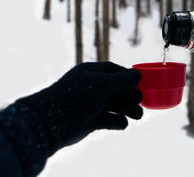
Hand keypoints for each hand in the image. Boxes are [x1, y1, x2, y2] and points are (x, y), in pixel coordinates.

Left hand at [17, 62, 142, 154]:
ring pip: (114, 105)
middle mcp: (91, 87)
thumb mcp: (103, 84)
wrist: (51, 123)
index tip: (142, 82)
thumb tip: (138, 75)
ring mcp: (91, 105)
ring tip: (138, 116)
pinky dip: (116, 122)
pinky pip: (108, 120)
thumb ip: (123, 79)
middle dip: (130, 95)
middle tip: (141, 100)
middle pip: (117, 89)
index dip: (129, 76)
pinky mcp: (90, 122)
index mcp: (91, 73)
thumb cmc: (77, 97)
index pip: (114, 70)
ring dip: (128, 109)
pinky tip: (122, 123)